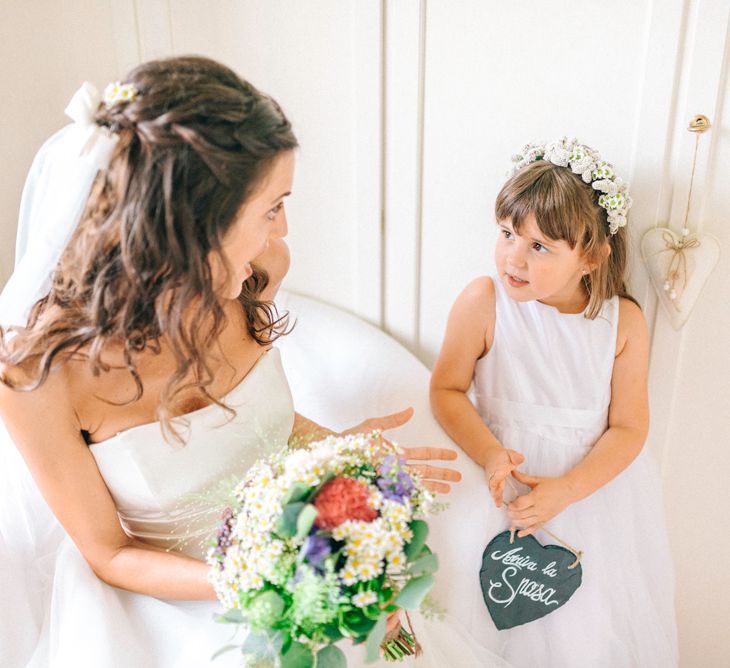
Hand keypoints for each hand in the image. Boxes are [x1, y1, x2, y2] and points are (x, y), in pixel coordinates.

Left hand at [342, 407, 461, 493]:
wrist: (333, 452)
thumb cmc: (351, 440)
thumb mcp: (374, 426)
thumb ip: (393, 420)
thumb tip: (411, 410)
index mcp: (396, 454)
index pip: (423, 455)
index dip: (438, 455)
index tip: (453, 456)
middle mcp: (396, 468)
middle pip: (425, 471)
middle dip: (442, 474)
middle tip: (460, 477)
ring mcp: (389, 478)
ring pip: (417, 483)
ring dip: (433, 486)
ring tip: (450, 489)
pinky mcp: (381, 485)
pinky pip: (399, 492)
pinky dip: (412, 496)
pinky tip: (425, 499)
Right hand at [484, 446, 523, 507]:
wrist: (490, 456)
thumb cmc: (502, 456)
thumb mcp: (509, 453)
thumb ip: (515, 457)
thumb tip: (520, 460)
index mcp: (499, 467)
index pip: (498, 472)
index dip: (498, 476)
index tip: (501, 479)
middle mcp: (494, 474)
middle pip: (493, 482)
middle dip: (495, 490)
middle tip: (497, 498)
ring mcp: (492, 479)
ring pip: (493, 488)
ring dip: (495, 495)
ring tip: (498, 504)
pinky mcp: (492, 483)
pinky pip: (493, 490)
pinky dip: (495, 497)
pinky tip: (498, 504)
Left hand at [507, 470, 572, 537]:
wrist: (568, 491)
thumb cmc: (552, 484)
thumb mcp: (537, 480)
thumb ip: (523, 477)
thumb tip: (511, 471)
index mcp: (536, 497)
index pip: (519, 504)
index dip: (512, 505)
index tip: (510, 502)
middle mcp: (539, 508)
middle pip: (520, 515)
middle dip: (511, 513)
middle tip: (508, 510)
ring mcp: (542, 516)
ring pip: (526, 523)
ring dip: (516, 522)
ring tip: (512, 518)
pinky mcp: (546, 520)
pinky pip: (535, 528)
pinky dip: (526, 532)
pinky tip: (519, 534)